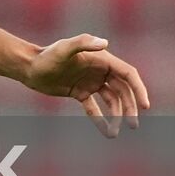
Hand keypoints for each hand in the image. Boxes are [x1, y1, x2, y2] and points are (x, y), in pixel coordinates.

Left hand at [22, 34, 150, 137]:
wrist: (29, 66)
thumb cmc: (46, 56)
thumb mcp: (63, 48)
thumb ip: (83, 43)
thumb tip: (105, 43)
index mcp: (101, 59)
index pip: (128, 74)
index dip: (139, 89)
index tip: (145, 105)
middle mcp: (99, 70)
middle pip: (123, 90)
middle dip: (130, 107)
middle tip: (134, 124)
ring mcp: (90, 82)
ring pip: (112, 100)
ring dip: (117, 115)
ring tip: (116, 131)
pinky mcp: (80, 92)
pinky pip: (95, 108)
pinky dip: (102, 119)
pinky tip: (107, 132)